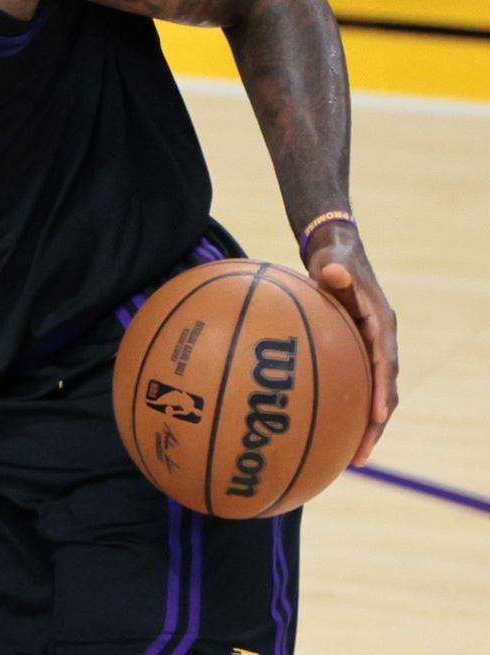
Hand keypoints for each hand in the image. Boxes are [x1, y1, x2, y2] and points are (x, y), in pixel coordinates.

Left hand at [303, 220, 397, 465]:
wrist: (338, 254)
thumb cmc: (333, 258)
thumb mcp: (333, 260)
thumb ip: (333, 269)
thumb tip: (331, 270)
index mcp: (381, 324)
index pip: (385, 363)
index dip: (382, 390)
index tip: (378, 415)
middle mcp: (381, 342)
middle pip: (386, 390)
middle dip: (376, 424)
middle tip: (360, 455)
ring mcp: (371, 350)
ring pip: (374, 395)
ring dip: (366, 426)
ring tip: (351, 459)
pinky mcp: (357, 353)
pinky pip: (356, 386)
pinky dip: (348, 409)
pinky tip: (328, 432)